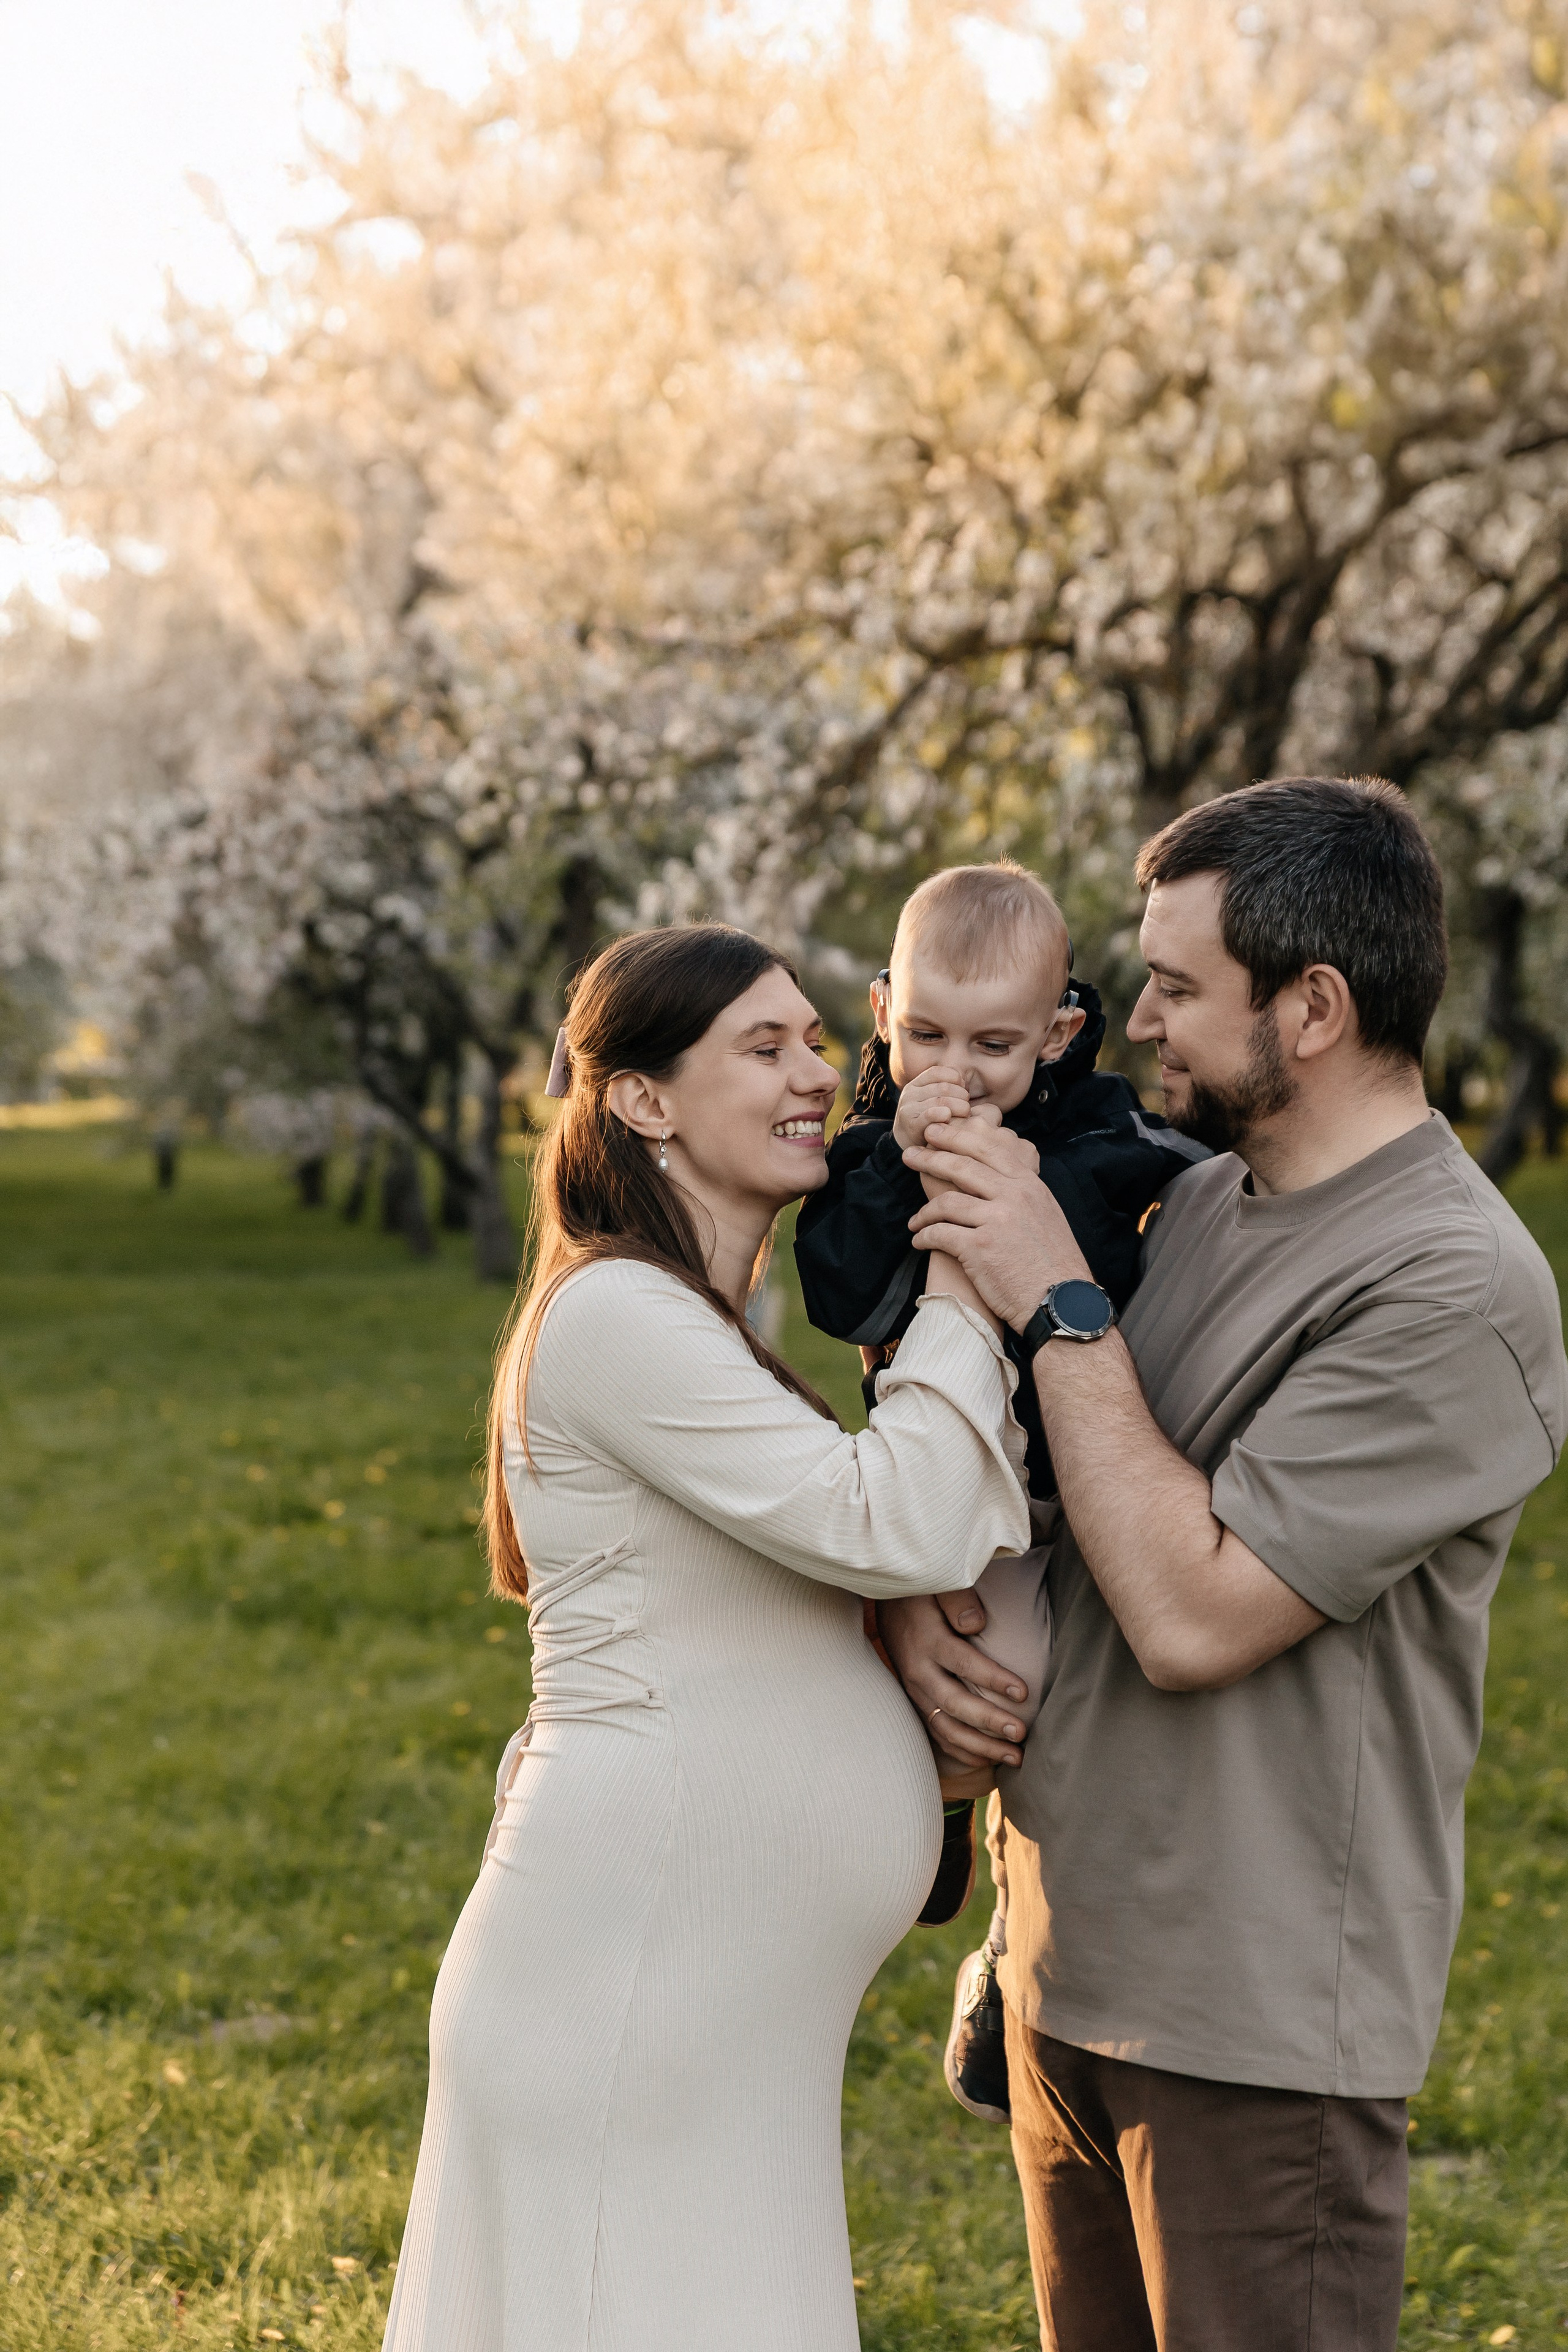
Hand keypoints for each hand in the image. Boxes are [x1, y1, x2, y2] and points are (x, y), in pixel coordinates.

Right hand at [877, 1593, 1028, 1769]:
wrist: (887, 1605)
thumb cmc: (923, 1592)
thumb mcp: (937, 1585)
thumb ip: (957, 1600)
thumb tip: (977, 1624)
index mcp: (927, 1640)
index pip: (962, 1662)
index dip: (992, 1679)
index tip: (1023, 1692)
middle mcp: (919, 1671)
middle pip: (955, 1703)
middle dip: (989, 1722)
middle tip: (1022, 1733)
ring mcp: (916, 1691)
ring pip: (946, 1727)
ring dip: (981, 1746)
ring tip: (1015, 1756)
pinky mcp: (918, 1702)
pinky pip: (938, 1734)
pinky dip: (963, 1751)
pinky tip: (990, 1760)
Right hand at [892, 1065, 975, 1151]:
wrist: (907, 1147)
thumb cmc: (928, 1123)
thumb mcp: (932, 1101)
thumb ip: (946, 1089)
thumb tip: (963, 1081)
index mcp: (915, 1084)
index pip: (938, 1072)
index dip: (955, 1078)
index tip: (963, 1089)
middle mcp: (910, 1094)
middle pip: (944, 1087)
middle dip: (962, 1096)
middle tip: (967, 1107)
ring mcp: (909, 1108)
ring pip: (942, 1100)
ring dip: (959, 1107)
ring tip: (965, 1115)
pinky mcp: (911, 1124)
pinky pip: (932, 1114)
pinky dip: (946, 1115)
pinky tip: (951, 1120)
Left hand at [904, 1119, 1088, 1328]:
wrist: (1060, 1301)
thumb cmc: (1053, 1263)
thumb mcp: (1046, 1214)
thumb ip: (1022, 1193)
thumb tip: (999, 1179)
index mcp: (1029, 1185)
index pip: (987, 1150)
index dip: (956, 1139)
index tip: (935, 1135)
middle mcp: (1014, 1196)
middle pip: (962, 1167)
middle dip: (931, 1158)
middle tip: (910, 1155)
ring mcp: (996, 1220)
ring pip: (946, 1202)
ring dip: (924, 1211)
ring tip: (914, 1221)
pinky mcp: (980, 1247)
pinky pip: (940, 1233)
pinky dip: (925, 1236)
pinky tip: (920, 1241)